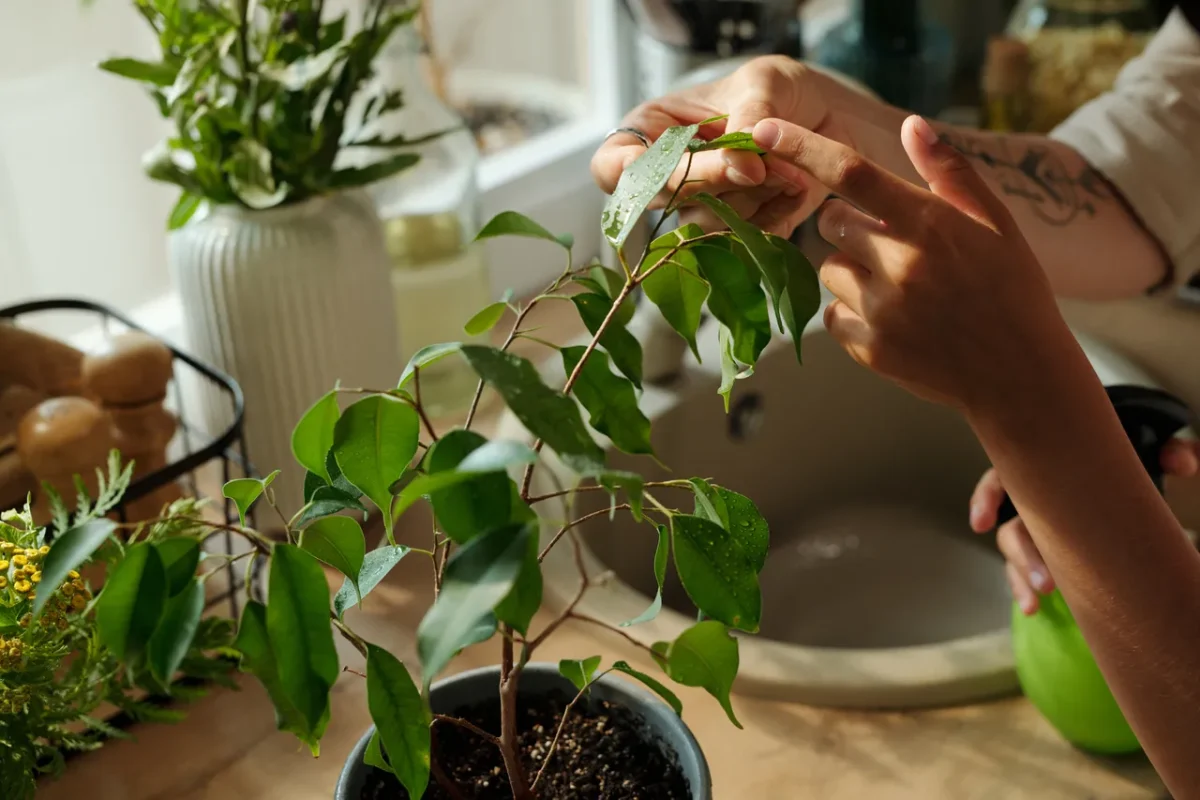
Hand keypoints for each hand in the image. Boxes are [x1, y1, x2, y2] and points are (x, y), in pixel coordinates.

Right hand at [590, 57, 861, 236]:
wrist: (826, 116)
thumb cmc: (779, 90)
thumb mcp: (762, 82)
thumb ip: (748, 115)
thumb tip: (740, 162)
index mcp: (651, 131)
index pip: (613, 166)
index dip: (627, 174)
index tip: (665, 167)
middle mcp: (668, 178)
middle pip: (667, 198)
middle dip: (715, 179)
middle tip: (760, 163)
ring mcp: (701, 210)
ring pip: (706, 225)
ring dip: (753, 197)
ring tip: (790, 169)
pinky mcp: (737, 235)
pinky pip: (745, 242)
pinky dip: (777, 216)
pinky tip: (796, 189)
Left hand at [750, 113, 1070, 408]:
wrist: (1020, 374)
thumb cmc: (1011, 288)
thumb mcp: (996, 223)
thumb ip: (950, 172)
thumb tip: (911, 124)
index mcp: (930, 223)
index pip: (849, 172)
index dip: (800, 146)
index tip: (762, 130)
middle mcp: (901, 264)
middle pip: (829, 221)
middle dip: (849, 223)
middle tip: (888, 240)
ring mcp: (882, 310)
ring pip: (828, 270)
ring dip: (851, 270)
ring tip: (899, 286)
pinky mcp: (870, 349)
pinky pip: (831, 315)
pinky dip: (850, 313)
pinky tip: (892, 318)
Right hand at [970, 440, 1199, 613]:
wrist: (1130, 483)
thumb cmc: (1126, 460)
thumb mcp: (1147, 453)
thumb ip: (1168, 451)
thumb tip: (1182, 464)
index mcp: (1046, 473)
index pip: (1002, 479)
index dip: (987, 498)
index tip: (981, 523)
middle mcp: (1034, 503)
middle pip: (1011, 529)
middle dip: (1023, 557)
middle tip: (1047, 583)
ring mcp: (1037, 530)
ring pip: (1014, 555)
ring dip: (1020, 578)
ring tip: (1036, 604)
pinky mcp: (1047, 554)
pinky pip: (1023, 572)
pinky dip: (1023, 590)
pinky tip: (1032, 610)